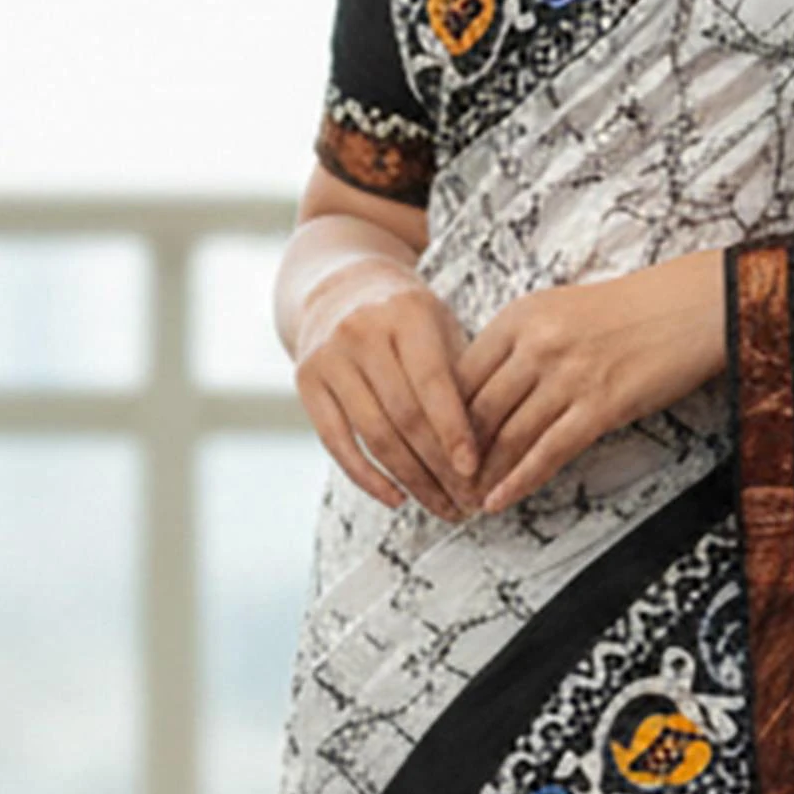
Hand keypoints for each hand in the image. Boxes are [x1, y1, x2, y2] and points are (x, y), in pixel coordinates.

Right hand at [293, 256, 480, 520]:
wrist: (340, 285)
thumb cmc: (408, 315)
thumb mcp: (440, 326)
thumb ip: (460, 374)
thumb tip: (488, 446)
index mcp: (407, 313)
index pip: (433, 382)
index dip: (454, 430)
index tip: (475, 471)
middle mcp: (362, 332)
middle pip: (404, 416)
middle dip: (438, 466)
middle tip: (467, 502)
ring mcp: (329, 357)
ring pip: (373, 435)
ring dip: (410, 481)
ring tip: (442, 507)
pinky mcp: (305, 380)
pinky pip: (337, 442)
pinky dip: (366, 477)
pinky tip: (396, 499)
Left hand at [453, 247, 727, 515]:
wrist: (687, 306)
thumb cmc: (625, 310)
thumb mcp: (557, 310)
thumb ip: (517, 344)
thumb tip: (481, 393)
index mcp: (519, 316)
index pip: (460, 375)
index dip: (440, 418)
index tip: (430, 446)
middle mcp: (537, 344)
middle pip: (477, 410)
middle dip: (455, 456)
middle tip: (441, 485)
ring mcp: (568, 375)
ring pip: (508, 436)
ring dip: (483, 476)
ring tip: (465, 502)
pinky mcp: (600, 406)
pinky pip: (548, 451)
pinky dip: (519, 481)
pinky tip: (500, 500)